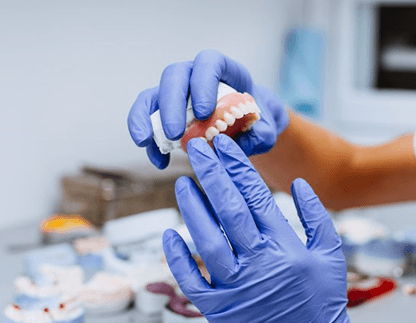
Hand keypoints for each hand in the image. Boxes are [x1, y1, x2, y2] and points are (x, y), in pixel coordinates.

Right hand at [127, 50, 288, 168]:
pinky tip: (159, 161)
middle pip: (174, 77)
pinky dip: (150, 141)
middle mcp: (194, 76)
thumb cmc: (256, 121)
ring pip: (152, 96)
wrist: (248, 126)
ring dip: (145, 119)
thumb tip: (238, 145)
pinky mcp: (164, 113)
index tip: (204, 112)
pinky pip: (147, 121)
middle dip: (171, 105)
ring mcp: (176, 94)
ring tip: (145, 143)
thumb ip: (261, 134)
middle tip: (175, 133)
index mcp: (223, 70)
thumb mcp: (266, 129)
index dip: (203, 82)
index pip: (208, 63)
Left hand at [163, 134, 392, 322]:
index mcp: (285, 247)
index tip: (224, 146)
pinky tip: (169, 234)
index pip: (255, 196)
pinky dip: (178, 257)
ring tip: (182, 183)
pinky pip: (192, 280)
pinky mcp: (219, 309)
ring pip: (206, 240)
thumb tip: (299, 183)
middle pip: (228, 210)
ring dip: (192, 209)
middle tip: (197, 149)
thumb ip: (317, 216)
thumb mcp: (332, 254)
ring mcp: (235, 288)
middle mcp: (258, 264)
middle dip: (211, 174)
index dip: (237, 168)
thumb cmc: (323, 302)